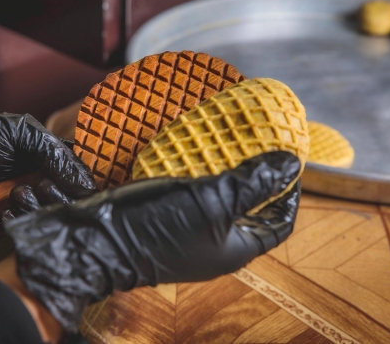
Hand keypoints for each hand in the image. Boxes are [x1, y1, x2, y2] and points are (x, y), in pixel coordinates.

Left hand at [0, 113, 95, 221]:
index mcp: (42, 156)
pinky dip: (17, 226)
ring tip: (14, 197)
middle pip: (66, 200)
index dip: (79, 182)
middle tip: (36, 188)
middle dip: (56, 197)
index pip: (75, 174)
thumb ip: (53, 151)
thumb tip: (87, 182)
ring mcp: (18, 205)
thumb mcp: (14, 132)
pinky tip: (4, 214)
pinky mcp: (2, 226)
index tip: (76, 187)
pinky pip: (22, 232)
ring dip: (35, 210)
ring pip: (46, 218)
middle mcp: (35, 181)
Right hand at [4, 151, 300, 332]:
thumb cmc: (158, 225)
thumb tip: (291, 165)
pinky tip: (195, 151)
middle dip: (258, 179)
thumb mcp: (212, 200)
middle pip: (250, 211)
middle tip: (259, 145)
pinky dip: (201, 174)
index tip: (289, 162)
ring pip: (221, 200)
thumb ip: (251, 183)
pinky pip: (195, 195)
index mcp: (234, 247)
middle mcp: (215, 245)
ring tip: (230, 142)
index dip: (290, 194)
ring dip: (228, 172)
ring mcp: (190, 233)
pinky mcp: (168, 220)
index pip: (278, 224)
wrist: (98, 239)